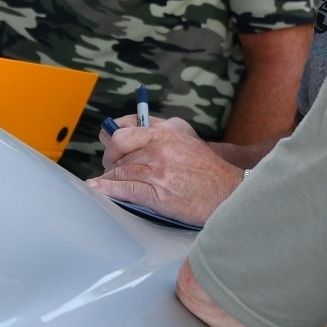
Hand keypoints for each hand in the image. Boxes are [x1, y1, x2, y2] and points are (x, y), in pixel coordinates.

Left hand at [90, 119, 240, 225]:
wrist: (227, 191)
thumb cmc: (206, 167)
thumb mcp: (184, 138)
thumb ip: (157, 131)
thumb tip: (126, 131)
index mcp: (164, 135)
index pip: (123, 134)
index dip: (111, 145)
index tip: (110, 152)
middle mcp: (159, 151)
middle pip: (119, 156)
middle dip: (111, 166)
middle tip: (111, 172)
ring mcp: (158, 173)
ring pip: (120, 173)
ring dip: (109, 180)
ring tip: (102, 185)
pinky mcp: (159, 196)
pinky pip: (127, 190)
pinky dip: (109, 191)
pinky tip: (99, 190)